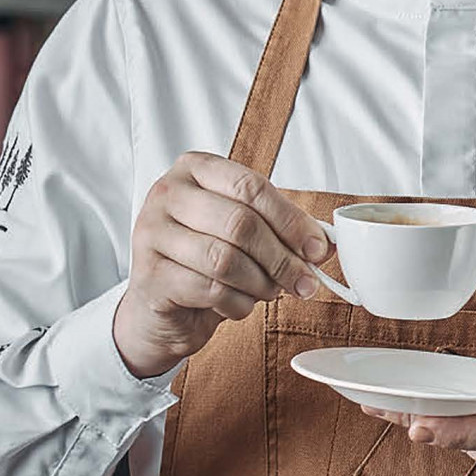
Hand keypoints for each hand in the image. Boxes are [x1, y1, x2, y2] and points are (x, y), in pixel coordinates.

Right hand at [113, 151, 330, 378]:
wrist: (160, 306)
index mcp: (195, 169)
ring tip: (270, 292)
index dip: (291, 221)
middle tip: (304, 281)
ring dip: (261, 283)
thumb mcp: (245, 236)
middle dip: (282, 258)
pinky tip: (240, 304)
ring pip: (225, 259)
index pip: (251, 187)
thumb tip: (327, 244)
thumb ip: (283, 231)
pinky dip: (237, 303)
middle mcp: (167, 194)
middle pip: (240, 223)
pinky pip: (209, 290)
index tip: (317, 249)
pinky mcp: (149, 275)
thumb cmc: (205, 260)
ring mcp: (151, 233)